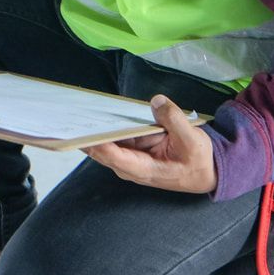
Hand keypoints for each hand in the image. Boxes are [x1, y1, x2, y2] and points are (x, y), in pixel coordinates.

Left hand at [83, 95, 216, 193]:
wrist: (205, 173)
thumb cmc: (198, 161)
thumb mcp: (192, 140)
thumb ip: (174, 120)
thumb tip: (157, 101)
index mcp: (142, 169)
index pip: (113, 157)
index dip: (97, 144)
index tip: (82, 132)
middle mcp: (129, 166)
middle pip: (101, 150)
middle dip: (86, 136)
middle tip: (68, 117)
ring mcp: (129, 157)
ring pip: (105, 142)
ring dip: (93, 129)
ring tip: (76, 111)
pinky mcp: (132, 149)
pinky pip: (115, 136)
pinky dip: (107, 126)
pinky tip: (95, 111)